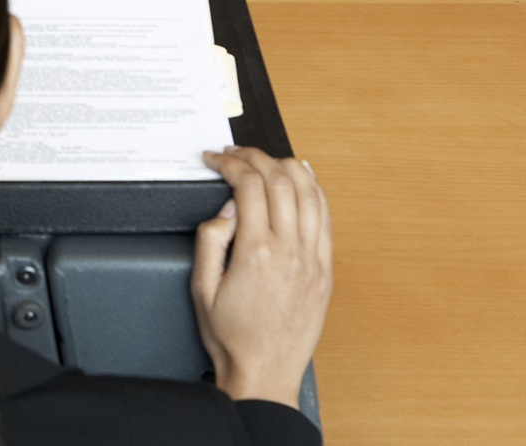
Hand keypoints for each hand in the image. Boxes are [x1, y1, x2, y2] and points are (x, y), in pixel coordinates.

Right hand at [192, 147, 332, 408]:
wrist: (265, 373)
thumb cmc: (232, 337)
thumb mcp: (201, 288)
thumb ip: (210, 239)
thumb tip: (227, 208)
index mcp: (256, 252)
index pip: (248, 185)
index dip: (229, 162)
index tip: (215, 158)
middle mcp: (290, 250)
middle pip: (280, 179)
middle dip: (255, 156)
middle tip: (235, 152)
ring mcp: (313, 258)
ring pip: (309, 191)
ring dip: (286, 165)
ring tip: (265, 159)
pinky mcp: (325, 269)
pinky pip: (325, 215)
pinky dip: (314, 188)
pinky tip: (302, 177)